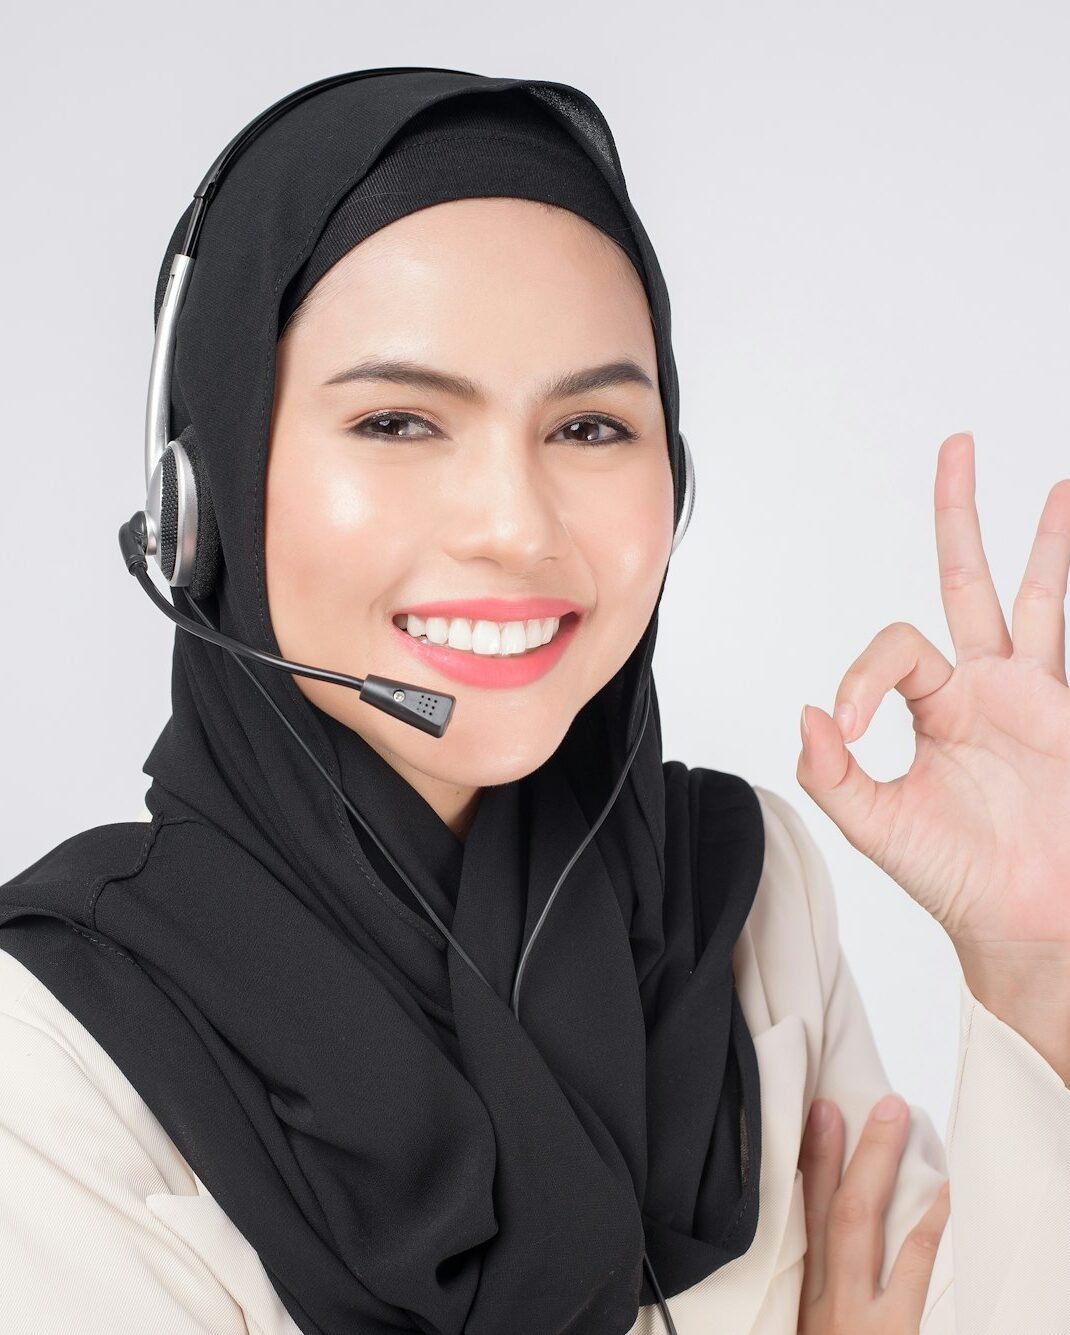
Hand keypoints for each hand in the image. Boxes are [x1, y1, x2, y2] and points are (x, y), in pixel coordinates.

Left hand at [796, 433, 1069, 965]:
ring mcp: (1038, 697)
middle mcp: (984, 689)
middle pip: (967, 583)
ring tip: (1057, 489)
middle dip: (960, 516)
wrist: (1031, 924)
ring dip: (1048, 542)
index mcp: (933, 708)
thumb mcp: (878, 827)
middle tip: (956, 448)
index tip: (850, 724)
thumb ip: (834, 774)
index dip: (863, 672)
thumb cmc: (956, 880)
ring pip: (1039, 598)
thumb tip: (806, 713)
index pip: (894, 648)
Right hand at [797, 1093, 949, 1333]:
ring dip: (875, 1161)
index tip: (813, 1114)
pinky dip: (927, 1223)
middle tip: (834, 1098)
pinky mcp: (892, 1332)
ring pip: (858, 1221)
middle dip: (828, 1147)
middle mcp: (820, 1299)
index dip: (802, 1164)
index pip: (794, 1218)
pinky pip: (912, 1266)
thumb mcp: (803, 1331)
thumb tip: (826, 1236)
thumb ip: (814, 1291)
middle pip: (822, 1207)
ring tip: (893, 1115)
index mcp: (797, 1298)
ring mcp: (857, 1314)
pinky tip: (944, 1188)